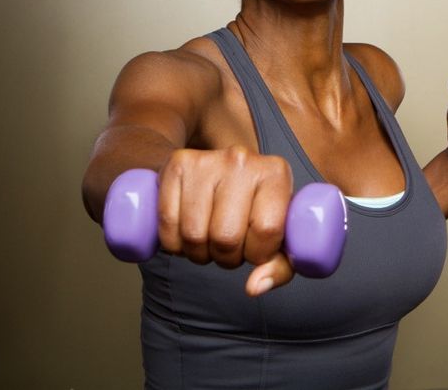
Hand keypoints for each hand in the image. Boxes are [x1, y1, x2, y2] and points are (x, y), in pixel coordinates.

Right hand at [157, 146, 294, 296]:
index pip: (266, 230)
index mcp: (276, 173)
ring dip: (198, 253)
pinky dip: (173, 243)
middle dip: (226, 257)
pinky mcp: (177, 164)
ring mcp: (207, 160)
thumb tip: (254, 288)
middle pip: (226, 236)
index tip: (255, 249)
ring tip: (208, 242)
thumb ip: (280, 266)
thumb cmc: (257, 205)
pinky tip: (186, 235)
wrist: (228, 167)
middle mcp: (242, 160)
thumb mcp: (281, 232)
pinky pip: (166, 222)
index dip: (257, 254)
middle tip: (228, 249)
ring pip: (194, 233)